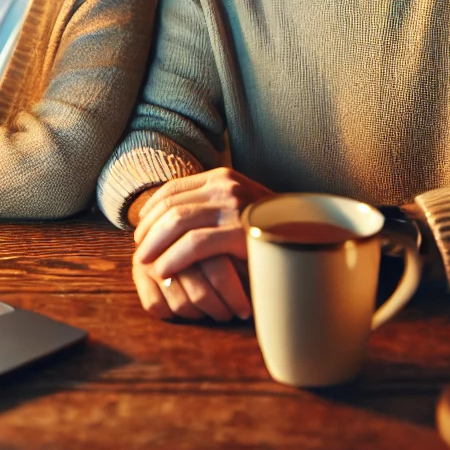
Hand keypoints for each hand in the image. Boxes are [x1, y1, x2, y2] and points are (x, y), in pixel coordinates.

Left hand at [131, 168, 272, 321]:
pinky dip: (173, 258)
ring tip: (146, 263)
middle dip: (148, 230)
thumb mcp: (237, 210)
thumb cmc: (268, 231)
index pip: (173, 188)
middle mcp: (226, 186)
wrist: (310, 241)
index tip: (141, 229)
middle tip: (140, 251)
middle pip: (171, 205)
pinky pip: (193, 244)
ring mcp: (234, 207)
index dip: (150, 210)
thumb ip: (210, 208)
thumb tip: (166, 218)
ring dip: (154, 244)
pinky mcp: (239, 232)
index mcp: (223, 177)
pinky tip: (163, 271)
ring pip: (176, 222)